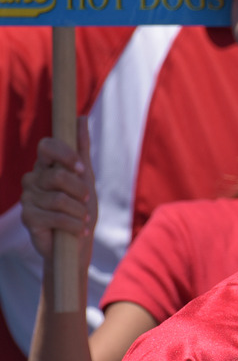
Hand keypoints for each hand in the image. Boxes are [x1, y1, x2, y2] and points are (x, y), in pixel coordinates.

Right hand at [20, 117, 95, 267]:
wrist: (77, 243)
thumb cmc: (81, 207)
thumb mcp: (86, 176)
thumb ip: (82, 148)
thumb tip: (81, 117)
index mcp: (45, 166)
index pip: (47, 146)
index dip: (65, 154)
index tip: (81, 169)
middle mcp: (32, 179)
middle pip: (57, 175)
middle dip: (80, 190)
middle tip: (86, 201)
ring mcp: (27, 199)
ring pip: (58, 198)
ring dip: (79, 211)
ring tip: (83, 218)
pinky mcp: (28, 219)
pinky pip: (55, 216)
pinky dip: (74, 224)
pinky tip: (80, 229)